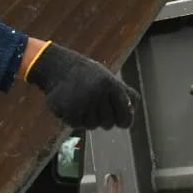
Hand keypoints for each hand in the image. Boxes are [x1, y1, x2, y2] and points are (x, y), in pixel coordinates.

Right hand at [25, 42, 139, 129]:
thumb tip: (133, 111)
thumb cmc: (89, 75)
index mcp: (112, 85)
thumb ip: (125, 94)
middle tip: (94, 104)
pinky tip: (71, 104)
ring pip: (93, 126)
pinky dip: (75, 118)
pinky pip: (77, 125)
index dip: (124, 120)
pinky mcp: (68, 111)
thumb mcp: (109, 79)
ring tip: (82, 101)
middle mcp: (98, 94)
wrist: (59, 67)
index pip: (125, 116)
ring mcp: (83, 103)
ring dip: (88, 118)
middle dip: (103, 118)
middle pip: (108, 124)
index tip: (120, 121)